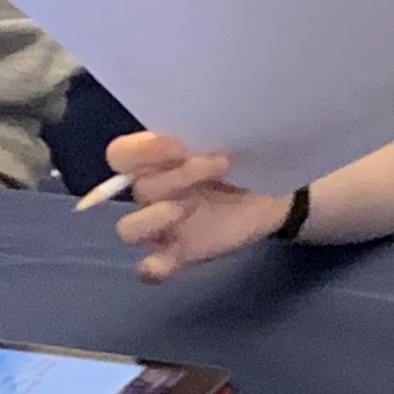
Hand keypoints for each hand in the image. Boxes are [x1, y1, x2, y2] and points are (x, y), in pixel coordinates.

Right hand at [106, 130, 291, 284]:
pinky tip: (169, 259)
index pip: (120, 155)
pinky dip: (152, 267)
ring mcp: (161, 227)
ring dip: (155, 218)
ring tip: (191, 207)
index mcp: (152, 159)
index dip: (142, 151)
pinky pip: (149, 268)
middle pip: (139, 189)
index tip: (180, 146)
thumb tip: (203, 125)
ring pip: (129, 229)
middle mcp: (149, 192)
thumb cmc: (243, 156)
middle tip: (220, 165)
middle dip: (178, 176)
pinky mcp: (178, 254)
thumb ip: (205, 130)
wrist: (273, 191)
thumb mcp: (226, 135)